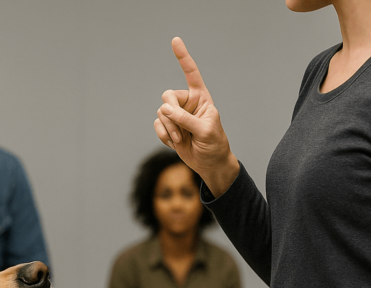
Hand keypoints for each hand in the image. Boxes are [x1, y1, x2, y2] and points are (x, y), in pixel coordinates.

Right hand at [154, 37, 239, 196]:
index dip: (183, 58)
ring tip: (181, 140)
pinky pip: (157, 124)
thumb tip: (165, 109)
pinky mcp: (168, 127)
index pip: (191, 73)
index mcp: (201, 97)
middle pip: (168, 96)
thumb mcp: (205, 130)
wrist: (209, 164)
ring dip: (169, 129)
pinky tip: (174, 143)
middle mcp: (187, 103)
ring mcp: (177, 115)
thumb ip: (185, 118)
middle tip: (180, 128)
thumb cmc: (214, 145)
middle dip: (171, 113)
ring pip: (161, 113)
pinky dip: (163, 135)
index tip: (175, 41)